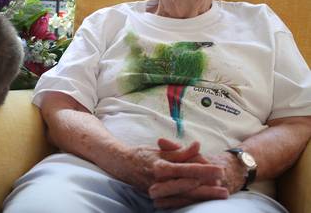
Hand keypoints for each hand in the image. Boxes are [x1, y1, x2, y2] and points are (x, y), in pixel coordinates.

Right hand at [109, 139, 224, 196]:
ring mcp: (158, 192)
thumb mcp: (160, 149)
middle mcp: (160, 182)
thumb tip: (197, 146)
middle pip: (189, 187)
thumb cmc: (142, 155)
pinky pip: (178, 201)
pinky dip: (191, 200)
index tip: (220, 170)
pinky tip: (203, 200)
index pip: (187, 169)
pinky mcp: (158, 198)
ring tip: (220, 195)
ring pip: (185, 197)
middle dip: (208, 188)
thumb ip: (180, 151)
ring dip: (203, 196)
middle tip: (225, 187)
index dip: (205, 170)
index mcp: (161, 167)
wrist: (122, 166)